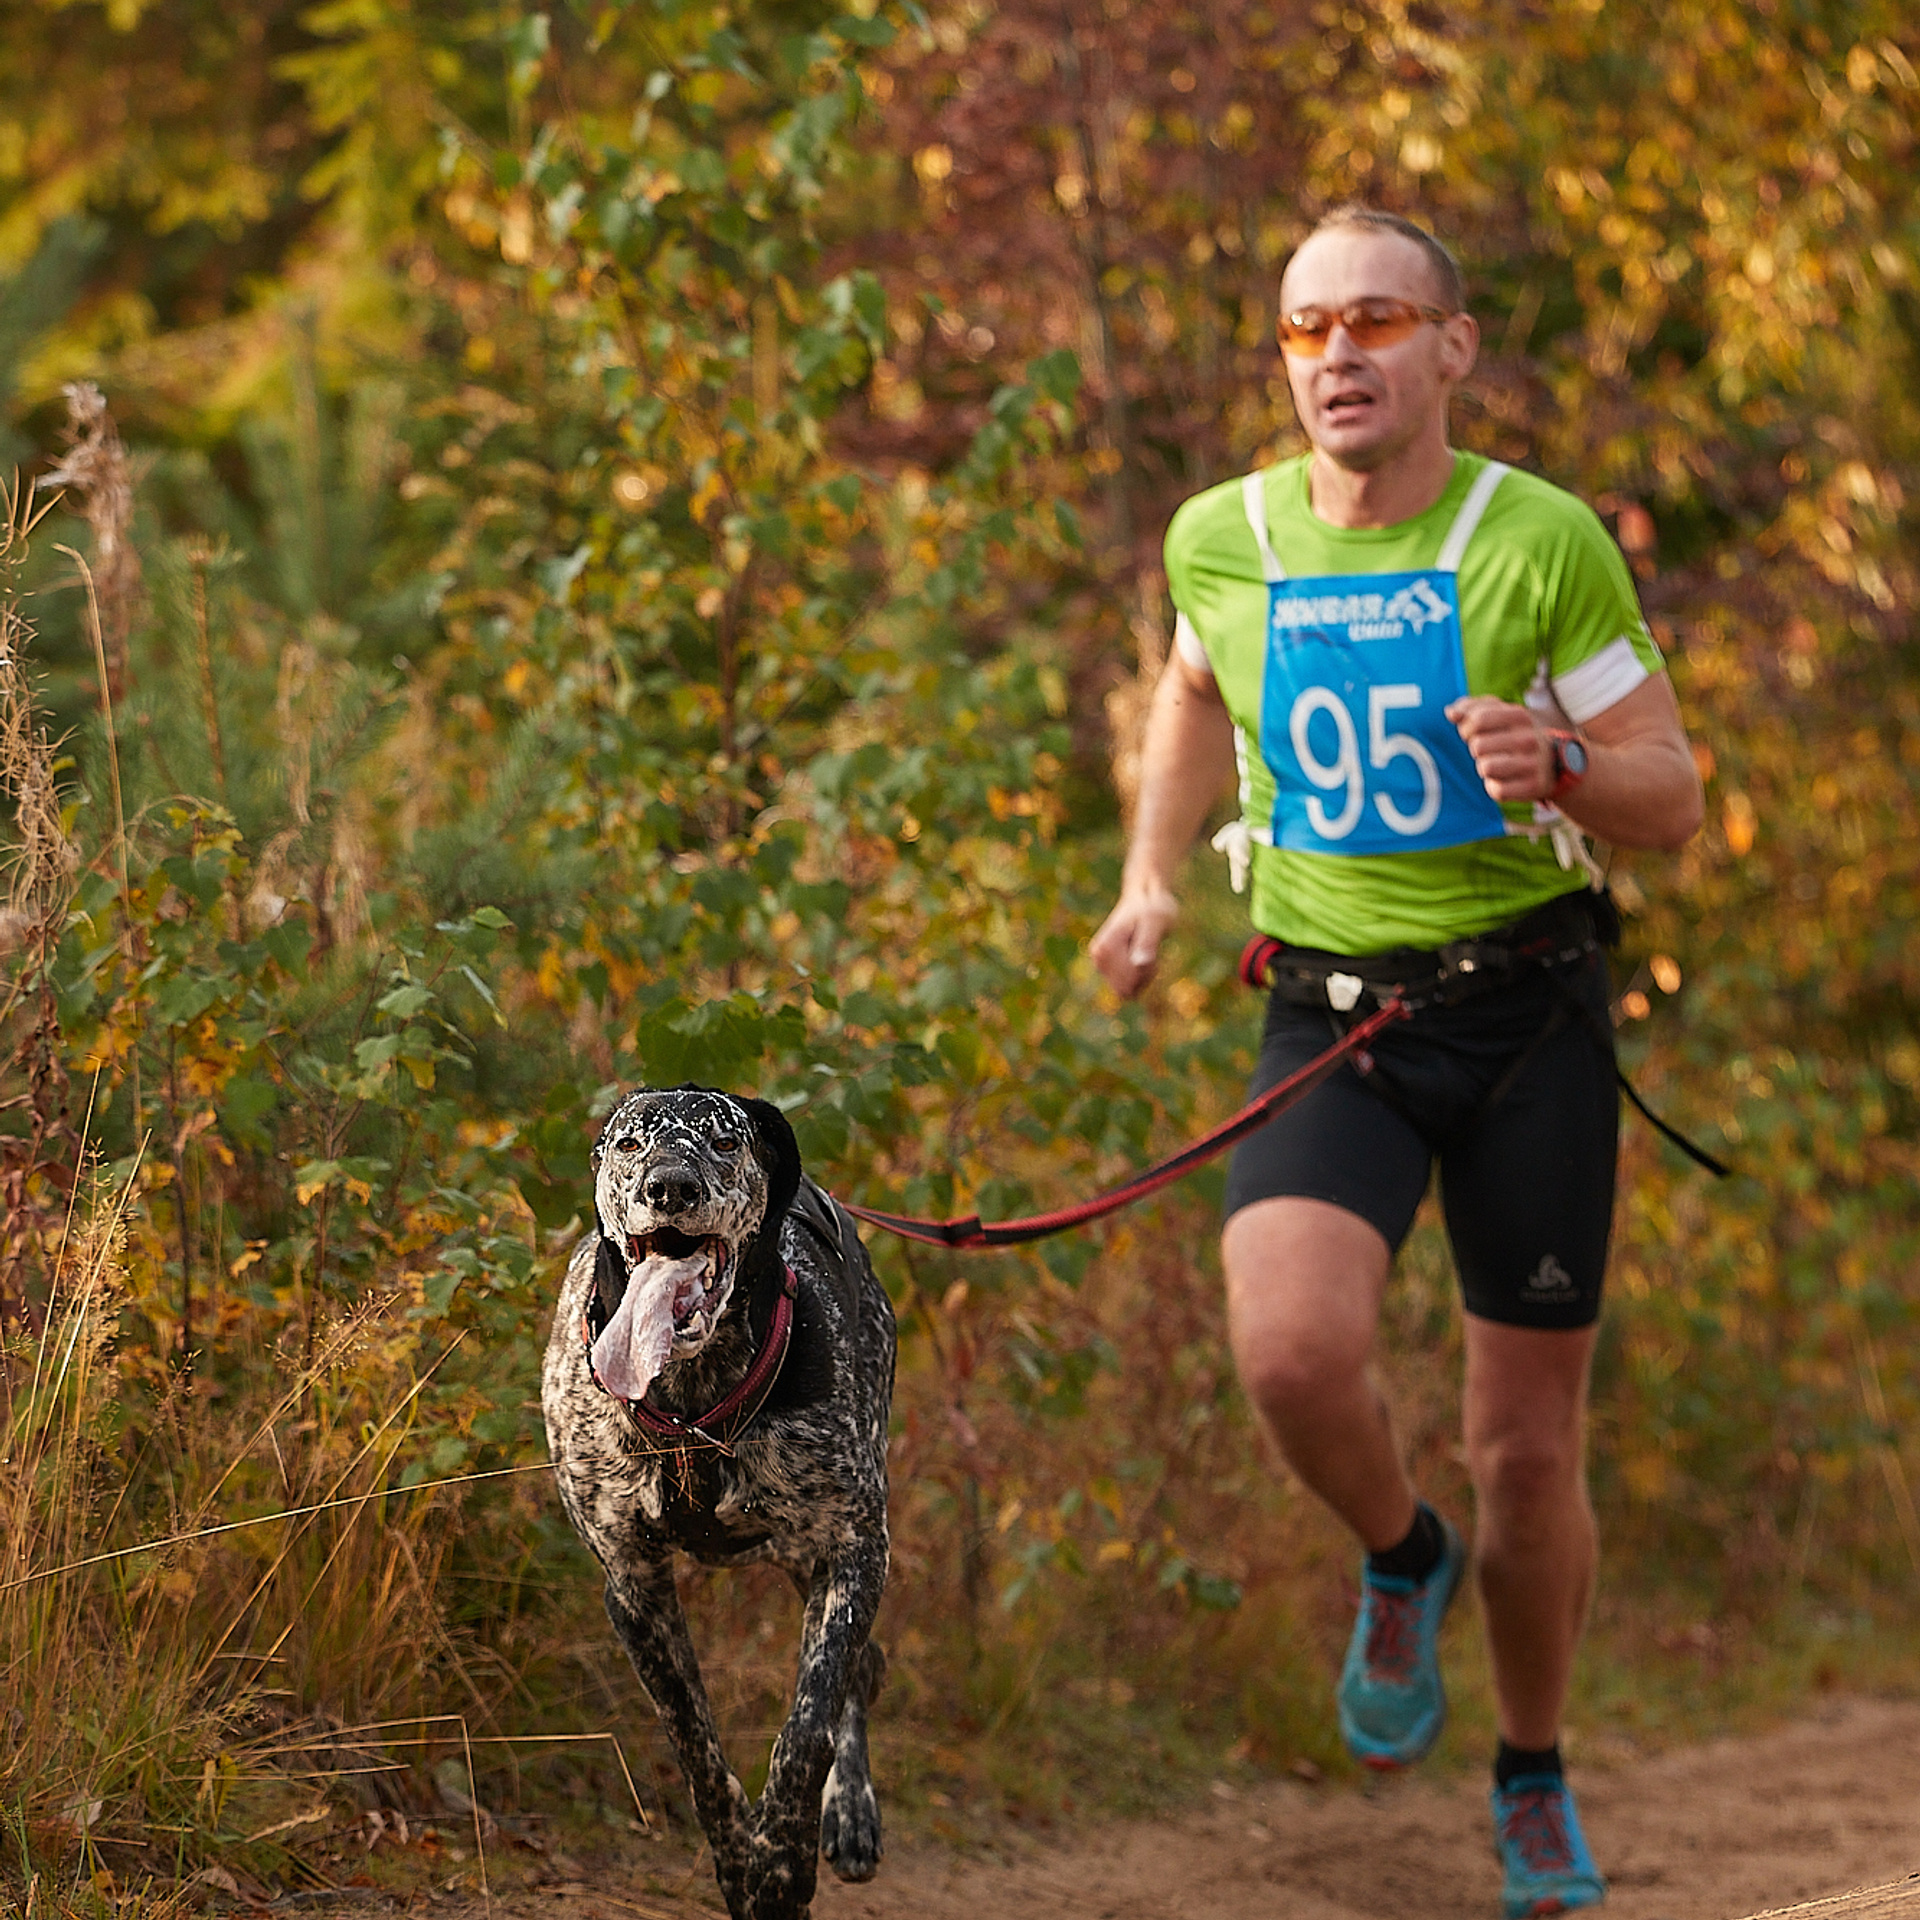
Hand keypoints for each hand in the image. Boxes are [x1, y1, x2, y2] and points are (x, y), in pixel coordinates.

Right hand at [1089, 884, 1177, 998]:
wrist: (1145, 899)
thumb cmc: (1152, 908)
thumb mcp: (1155, 922)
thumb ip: (1147, 943)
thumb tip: (1139, 964)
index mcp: (1105, 948)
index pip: (1128, 983)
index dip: (1147, 972)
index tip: (1151, 949)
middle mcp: (1098, 957)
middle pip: (1126, 989)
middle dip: (1144, 976)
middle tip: (1150, 950)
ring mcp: (1100, 963)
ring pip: (1126, 990)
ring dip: (1143, 976)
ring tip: (1146, 950)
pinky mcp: (1106, 966)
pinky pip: (1126, 986)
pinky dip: (1140, 976)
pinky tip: (1142, 955)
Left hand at [1445, 695, 1554, 802]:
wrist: (1552, 763)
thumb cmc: (1514, 735)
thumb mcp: (1499, 715)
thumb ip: (1472, 709)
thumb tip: (1450, 712)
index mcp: (1520, 716)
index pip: (1479, 719)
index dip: (1466, 728)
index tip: (1472, 733)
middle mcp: (1530, 738)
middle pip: (1478, 745)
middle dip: (1476, 749)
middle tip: (1489, 750)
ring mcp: (1533, 763)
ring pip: (1486, 768)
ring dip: (1485, 768)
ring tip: (1498, 764)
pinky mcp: (1533, 787)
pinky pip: (1497, 790)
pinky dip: (1495, 786)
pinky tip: (1506, 780)